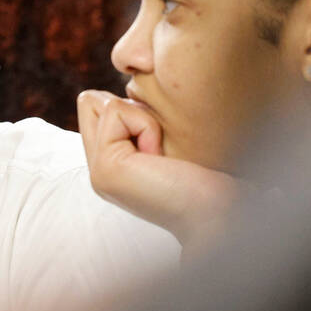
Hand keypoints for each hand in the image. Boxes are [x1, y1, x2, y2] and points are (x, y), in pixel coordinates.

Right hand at [77, 90, 237, 250]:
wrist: (220, 214)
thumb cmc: (208, 179)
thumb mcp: (166, 143)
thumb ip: (138, 124)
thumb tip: (124, 96)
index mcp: (110, 166)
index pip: (93, 107)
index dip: (128, 108)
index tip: (159, 143)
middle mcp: (98, 170)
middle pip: (89, 101)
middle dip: (128, 108)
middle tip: (156, 145)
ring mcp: (97, 171)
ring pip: (102, 103)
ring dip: (141, 118)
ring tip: (160, 156)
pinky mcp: (105, 167)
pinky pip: (117, 111)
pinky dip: (146, 126)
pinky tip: (159, 159)